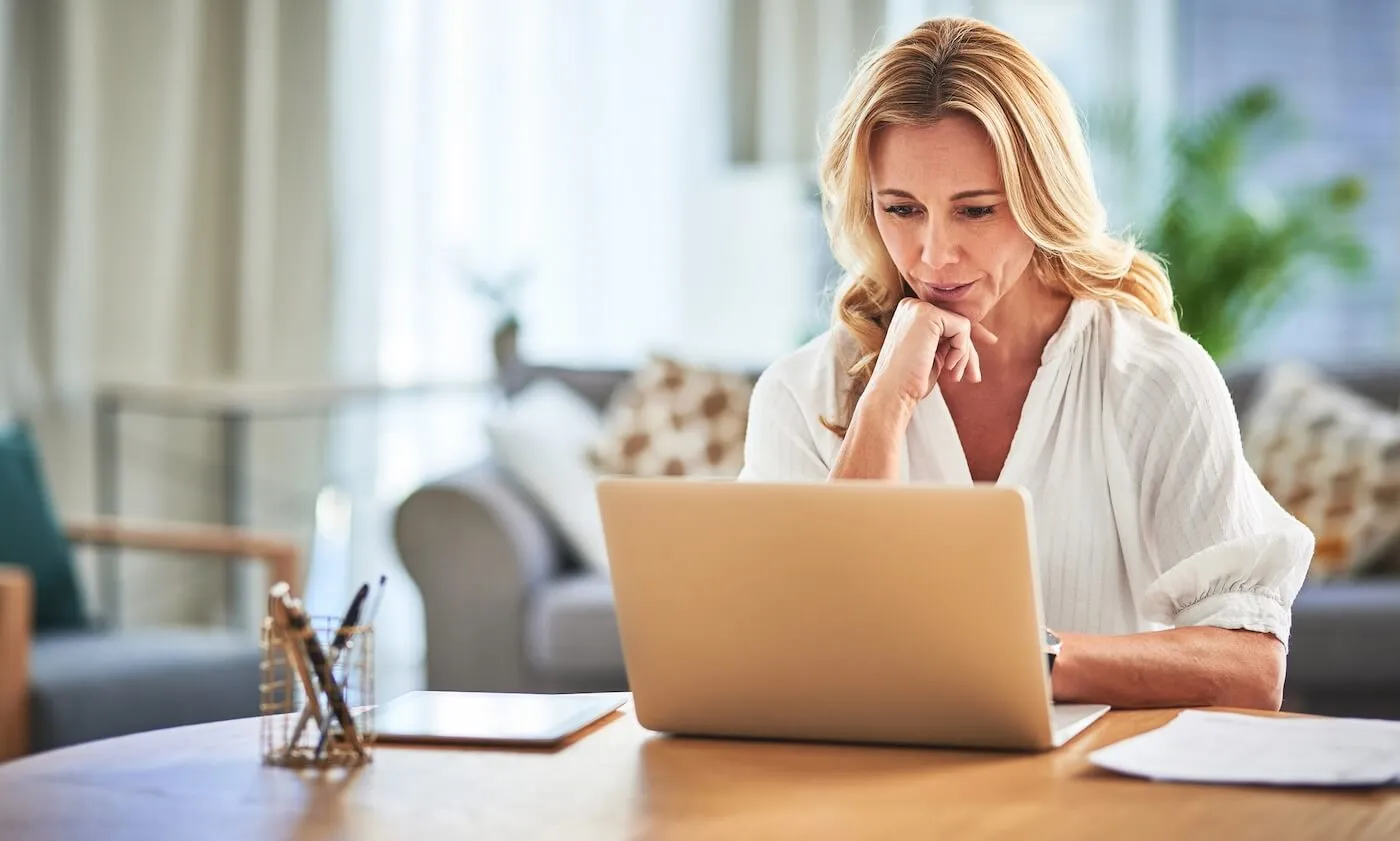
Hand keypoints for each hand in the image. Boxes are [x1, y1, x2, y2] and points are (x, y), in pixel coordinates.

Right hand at [865, 297, 998, 408]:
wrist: (892, 394)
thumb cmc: (910, 382)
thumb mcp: (934, 356)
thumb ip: (950, 340)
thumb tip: (983, 336)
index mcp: (910, 313)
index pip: (948, 319)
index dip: (969, 333)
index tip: (991, 341)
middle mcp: (911, 306)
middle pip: (957, 322)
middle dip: (968, 350)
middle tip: (974, 377)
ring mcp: (918, 308)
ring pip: (962, 325)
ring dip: (964, 354)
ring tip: (954, 376)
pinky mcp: (927, 315)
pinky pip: (963, 328)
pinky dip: (961, 350)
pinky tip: (948, 366)